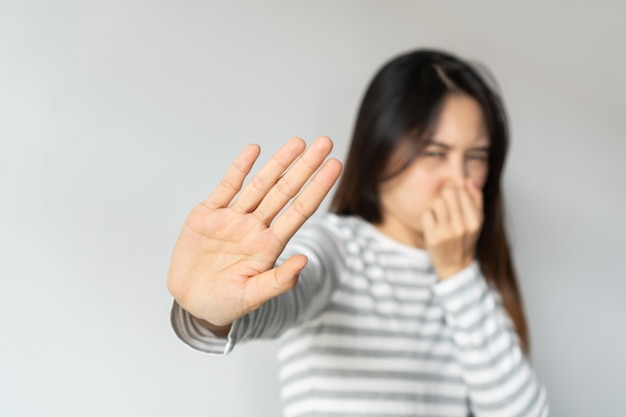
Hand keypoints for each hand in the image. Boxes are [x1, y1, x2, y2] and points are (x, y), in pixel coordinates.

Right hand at [167, 136, 341, 326]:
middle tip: (325, 143)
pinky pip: (226, 187)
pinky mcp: (208, 215)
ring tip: (298, 142)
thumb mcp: (251, 297)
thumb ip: (278, 281)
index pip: (300, 211)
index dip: (317, 188)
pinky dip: (239, 169)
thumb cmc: (224, 303)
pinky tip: (254, 151)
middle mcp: (255, 227)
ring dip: (278, 163)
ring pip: (259, 185)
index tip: (335, 167)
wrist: (190, 302)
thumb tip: (304, 262)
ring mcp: (232, 219)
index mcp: (269, 246)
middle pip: (284, 191)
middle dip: (305, 167)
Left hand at [421, 179, 482, 279]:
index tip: (453, 197)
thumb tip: (467, 180)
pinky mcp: (432, 238)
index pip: (461, 190)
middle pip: (448, 192)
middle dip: (444, 195)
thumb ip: (475, 199)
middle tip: (445, 206)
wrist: (454, 266)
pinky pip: (426, 214)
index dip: (455, 189)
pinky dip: (428, 217)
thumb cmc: (464, 240)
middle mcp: (462, 227)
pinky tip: (433, 225)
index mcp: (475, 221)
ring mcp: (446, 233)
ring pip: (436, 202)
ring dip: (436, 206)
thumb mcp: (476, 222)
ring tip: (440, 216)